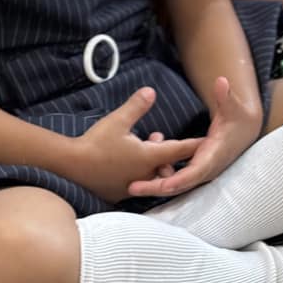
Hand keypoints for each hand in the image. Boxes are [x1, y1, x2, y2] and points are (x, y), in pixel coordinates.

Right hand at [66, 87, 200, 202]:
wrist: (72, 167)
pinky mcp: (120, 192)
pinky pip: (138, 181)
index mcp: (148, 157)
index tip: (210, 143)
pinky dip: (141, 169)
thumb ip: (137, 106)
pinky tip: (131, 159)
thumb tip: (151, 91)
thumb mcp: (117, 120)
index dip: (194, 145)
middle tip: (170, 140)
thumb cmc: (96, 143)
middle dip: (171, 153)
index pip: (178, 150)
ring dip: (155, 160)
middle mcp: (145, 174)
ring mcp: (132, 186)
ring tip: (150, 142)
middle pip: (167, 165)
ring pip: (153, 174)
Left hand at [128, 76, 261, 196]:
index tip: (162, 184)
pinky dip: (160, 178)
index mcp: (213, 155)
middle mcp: (206, 168)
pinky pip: (176, 177)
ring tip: (131, 185)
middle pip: (180, 184)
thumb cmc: (237, 118)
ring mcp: (200, 171)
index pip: (195, 172)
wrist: (243, 131)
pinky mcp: (194, 169)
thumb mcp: (233, 106)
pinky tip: (141, 177)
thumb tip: (222, 81)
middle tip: (133, 188)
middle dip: (158, 187)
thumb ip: (225, 96)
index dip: (179, 180)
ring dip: (155, 185)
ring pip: (176, 183)